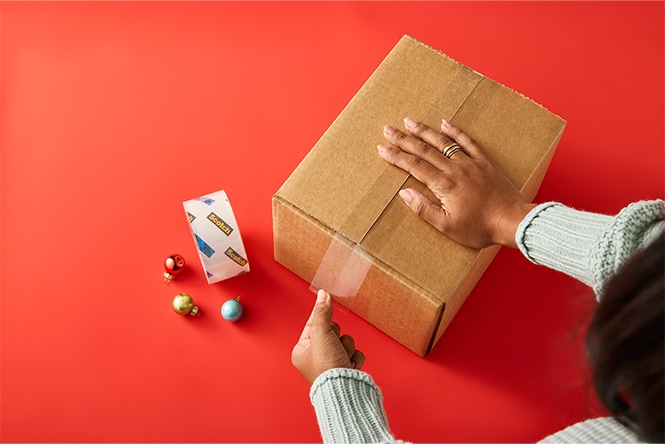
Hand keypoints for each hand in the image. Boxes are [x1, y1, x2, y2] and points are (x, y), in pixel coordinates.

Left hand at [292, 289, 365, 383]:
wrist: (344, 388)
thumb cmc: (326, 367)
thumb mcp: (321, 333)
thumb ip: (322, 312)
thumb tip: (323, 295)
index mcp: (302, 351)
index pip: (312, 324)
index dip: (321, 316)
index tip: (326, 299)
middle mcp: (314, 358)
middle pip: (331, 331)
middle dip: (337, 336)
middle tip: (333, 344)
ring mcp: (331, 363)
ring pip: (345, 341)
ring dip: (346, 347)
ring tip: (341, 358)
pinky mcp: (345, 368)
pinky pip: (354, 353)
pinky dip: (354, 358)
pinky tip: (349, 365)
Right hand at [378, 118, 535, 248]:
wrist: (512, 221)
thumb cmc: (480, 228)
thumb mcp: (447, 226)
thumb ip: (424, 209)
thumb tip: (404, 193)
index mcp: (444, 185)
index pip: (414, 166)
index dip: (396, 156)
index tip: (382, 148)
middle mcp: (455, 169)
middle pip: (424, 150)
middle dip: (404, 139)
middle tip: (388, 129)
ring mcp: (471, 163)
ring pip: (443, 142)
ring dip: (425, 131)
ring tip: (409, 122)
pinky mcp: (484, 162)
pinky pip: (468, 142)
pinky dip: (455, 132)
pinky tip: (444, 124)